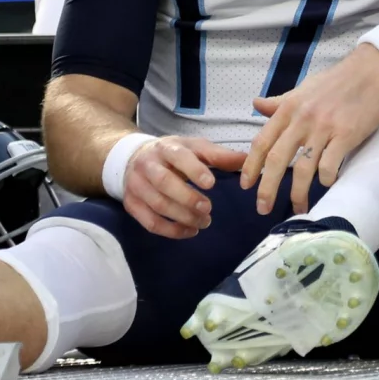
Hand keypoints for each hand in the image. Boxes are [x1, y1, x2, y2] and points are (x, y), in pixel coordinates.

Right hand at [122, 137, 243, 239]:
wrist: (132, 158)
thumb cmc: (172, 154)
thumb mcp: (193, 148)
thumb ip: (218, 155)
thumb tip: (247, 160)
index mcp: (166, 148)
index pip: (178, 157)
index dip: (194, 170)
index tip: (211, 183)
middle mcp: (147, 165)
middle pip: (164, 182)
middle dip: (187, 198)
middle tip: (208, 209)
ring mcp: (136, 185)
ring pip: (158, 204)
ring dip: (183, 217)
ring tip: (204, 222)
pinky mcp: (132, 204)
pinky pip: (150, 222)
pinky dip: (171, 231)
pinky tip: (189, 231)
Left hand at [243, 45, 378, 217]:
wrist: (370, 71)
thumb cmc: (335, 81)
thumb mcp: (302, 89)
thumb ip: (279, 102)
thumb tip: (255, 104)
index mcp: (288, 108)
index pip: (262, 142)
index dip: (251, 166)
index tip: (245, 185)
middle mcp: (302, 119)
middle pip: (277, 160)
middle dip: (267, 188)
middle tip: (262, 208)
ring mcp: (324, 128)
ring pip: (303, 168)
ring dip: (298, 193)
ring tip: (298, 208)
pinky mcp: (346, 135)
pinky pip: (330, 165)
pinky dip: (326, 179)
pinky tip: (327, 184)